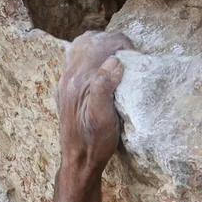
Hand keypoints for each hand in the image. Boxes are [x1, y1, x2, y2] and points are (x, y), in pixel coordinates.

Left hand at [56, 30, 127, 172]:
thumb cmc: (95, 143)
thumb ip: (104, 87)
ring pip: (81, 46)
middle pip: (90, 41)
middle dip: (113, 41)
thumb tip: (114, 61)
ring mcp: (64, 81)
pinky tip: (101, 62)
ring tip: (118, 53)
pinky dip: (91, 52)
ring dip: (101, 44)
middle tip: (130, 54)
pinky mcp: (65, 87)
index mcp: (78, 81)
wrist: (77, 161)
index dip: (122, 45)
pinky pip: (75, 57)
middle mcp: (68, 77)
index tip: (136, 56)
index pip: (101, 46)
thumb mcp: (104, 119)